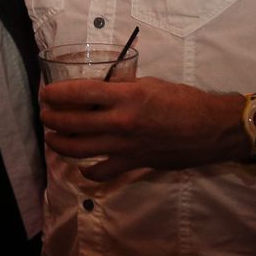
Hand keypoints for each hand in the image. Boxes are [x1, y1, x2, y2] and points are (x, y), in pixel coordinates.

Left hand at [39, 75, 242, 179]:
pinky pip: (102, 171)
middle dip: (52, 118)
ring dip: (59, 143)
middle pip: (73, 123)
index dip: (57, 93)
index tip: (45, 92)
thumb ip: (122, 88)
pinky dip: (87, 170)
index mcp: (125, 96)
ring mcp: (125, 147)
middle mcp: (120, 122)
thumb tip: (99, 92)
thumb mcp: (150, 84)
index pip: (79, 93)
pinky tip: (82, 165)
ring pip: (80, 150)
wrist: (211, 129)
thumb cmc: (184, 100)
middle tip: (44, 113)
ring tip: (51, 136)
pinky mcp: (133, 165)